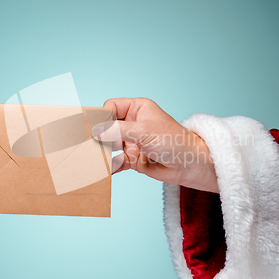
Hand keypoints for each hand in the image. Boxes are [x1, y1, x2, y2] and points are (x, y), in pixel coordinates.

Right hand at [92, 98, 218, 192]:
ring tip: (92, 158)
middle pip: (108, 126)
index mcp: (138, 108)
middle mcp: (133, 124)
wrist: (190, 165)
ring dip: (102, 151)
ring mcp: (132, 142)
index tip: (95, 127)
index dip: (103, 116)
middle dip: (99, 135)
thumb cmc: (174, 141)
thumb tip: (96, 131)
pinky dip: (109, 166)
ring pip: (109, 145)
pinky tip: (103, 171)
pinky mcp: (132, 159)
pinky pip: (116, 162)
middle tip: (88, 144)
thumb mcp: (143, 131)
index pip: (112, 107)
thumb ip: (118, 130)